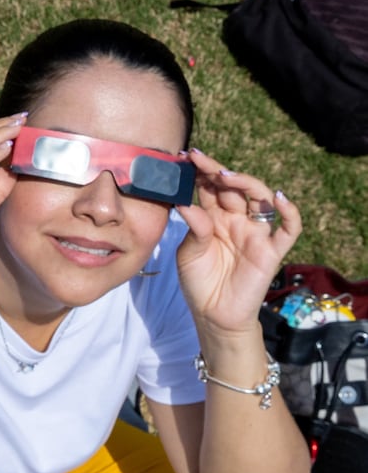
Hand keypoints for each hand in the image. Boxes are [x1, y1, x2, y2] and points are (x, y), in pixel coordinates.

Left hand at [174, 148, 299, 335]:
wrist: (213, 315)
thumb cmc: (198, 281)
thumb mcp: (188, 253)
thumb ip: (193, 229)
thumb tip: (186, 204)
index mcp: (213, 218)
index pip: (209, 188)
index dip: (199, 172)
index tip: (183, 157)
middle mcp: (236, 220)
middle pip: (233, 188)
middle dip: (217, 171)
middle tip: (199, 159)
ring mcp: (256, 233)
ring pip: (260, 199)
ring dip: (247, 183)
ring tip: (227, 175)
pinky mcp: (272, 250)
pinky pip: (288, 229)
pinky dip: (289, 212)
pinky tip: (278, 199)